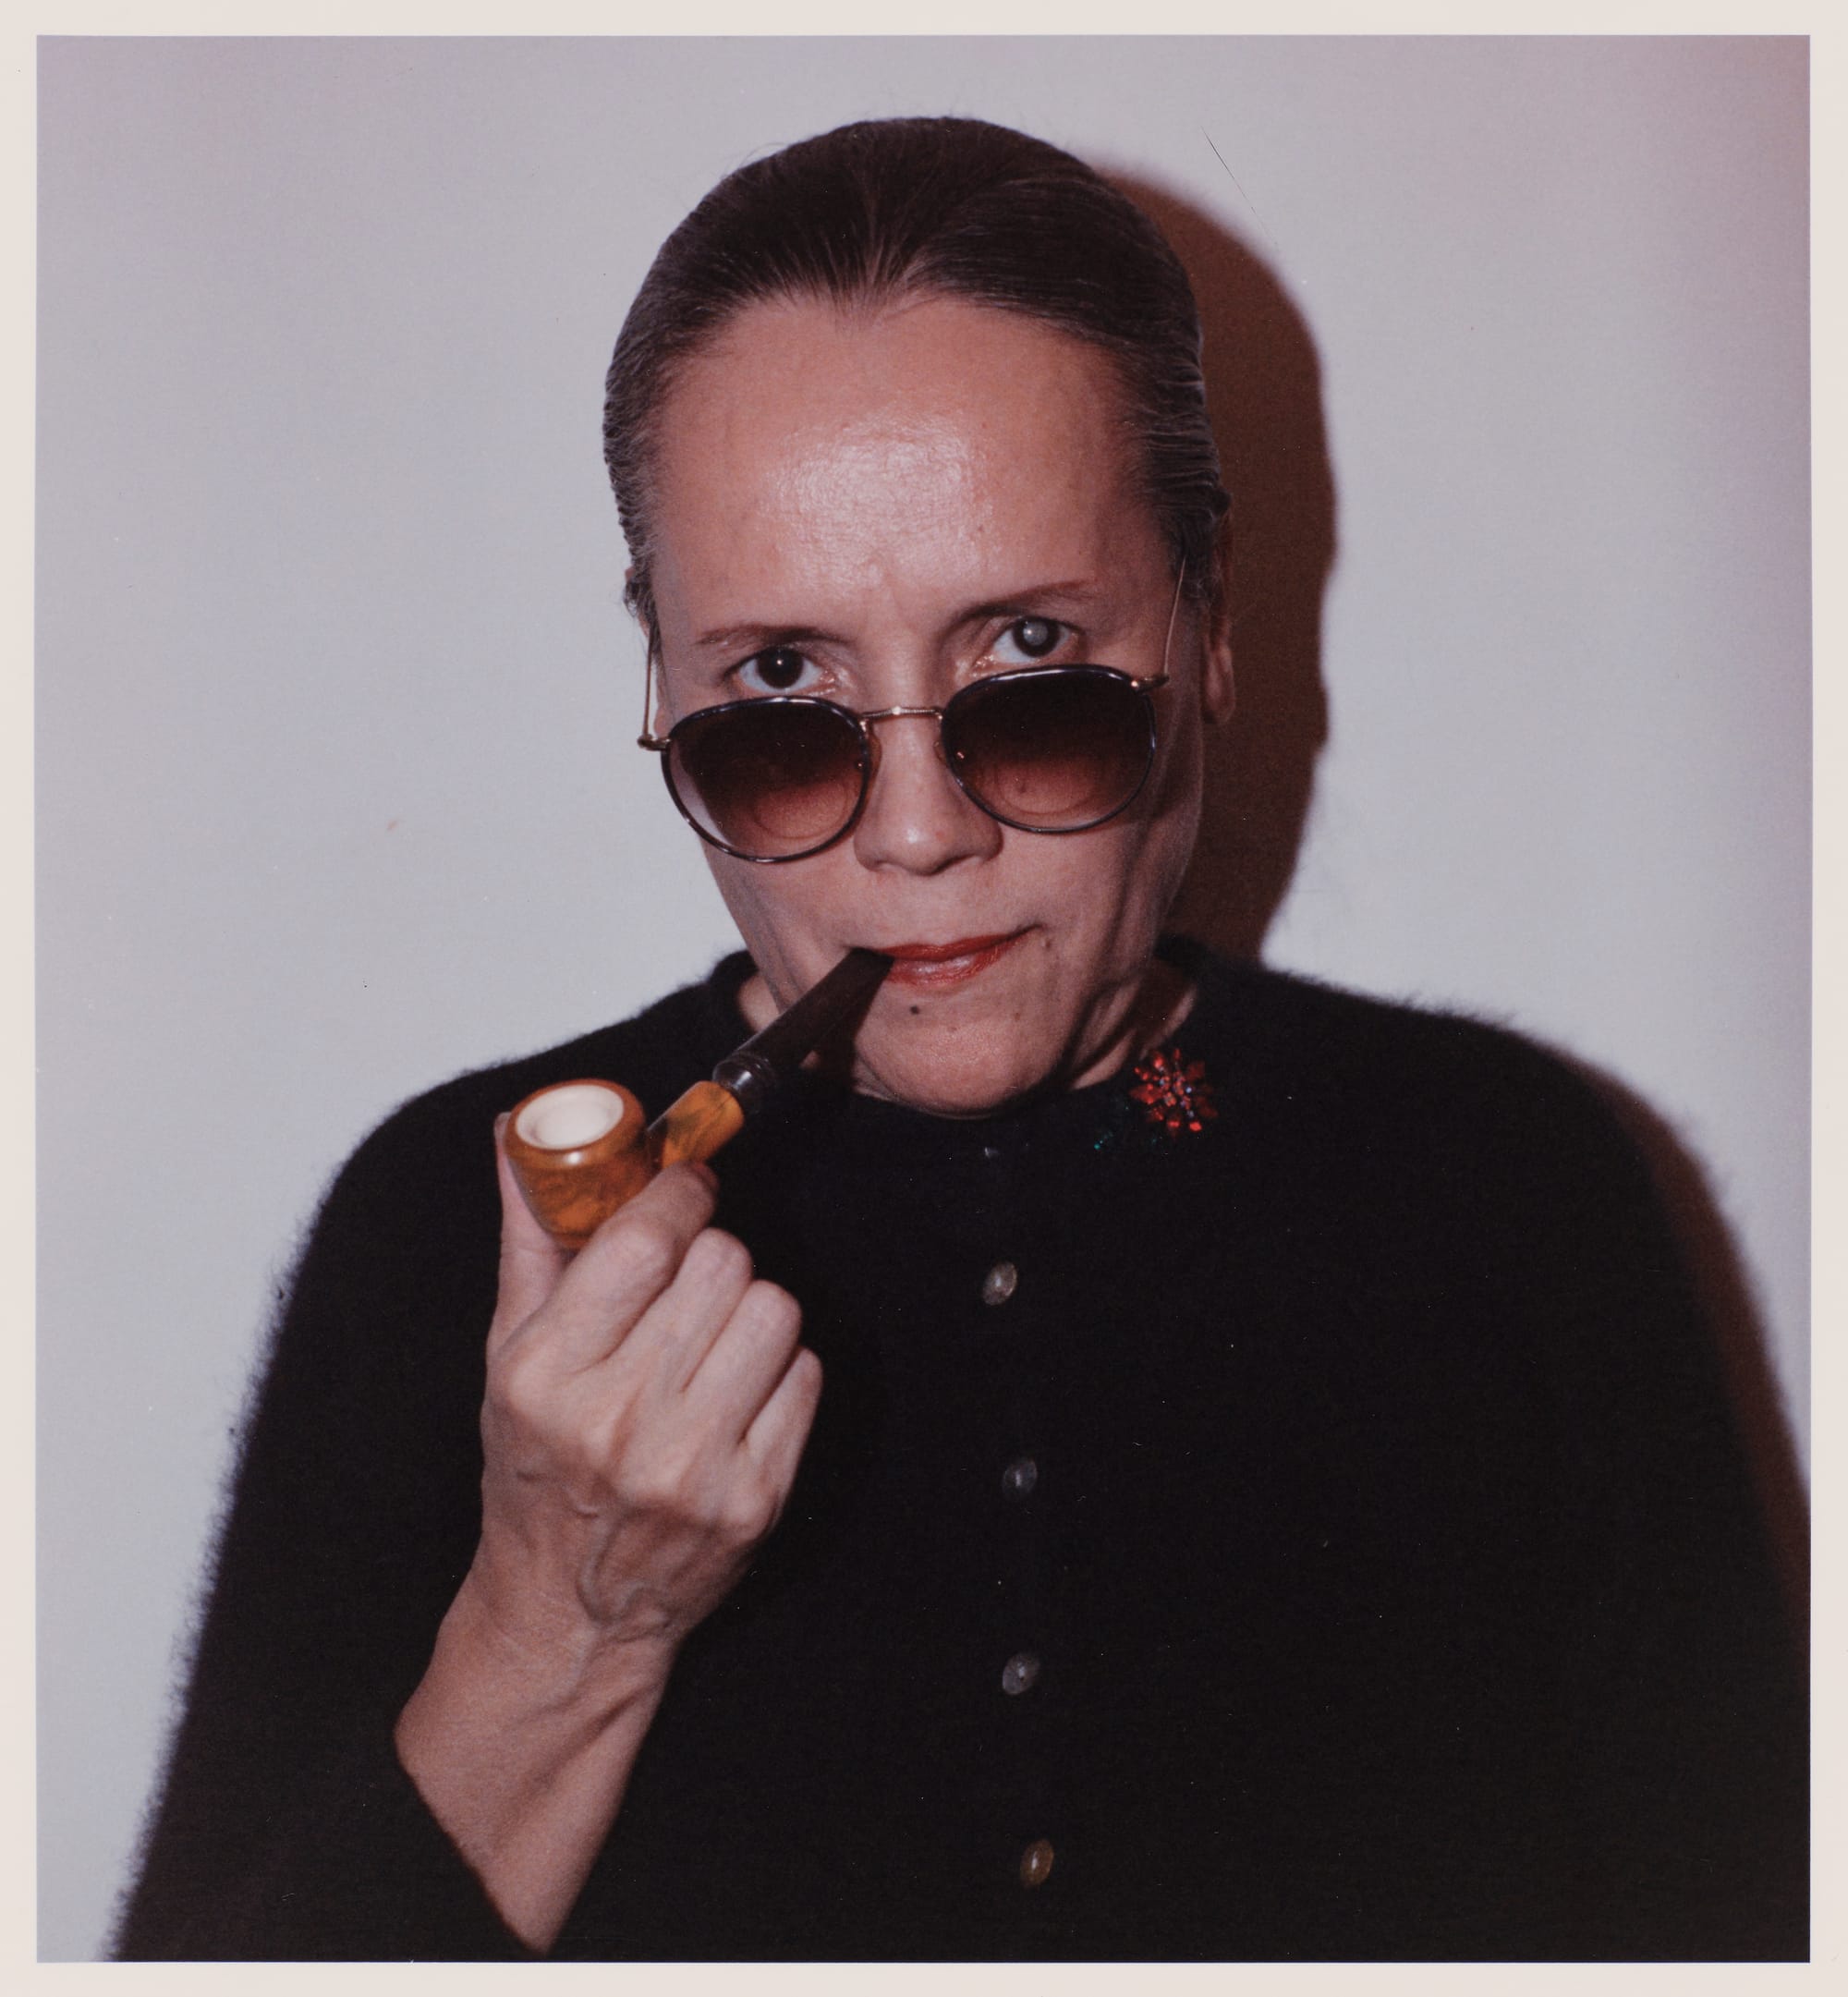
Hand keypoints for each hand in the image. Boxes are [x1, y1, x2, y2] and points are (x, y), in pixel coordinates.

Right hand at [465, 1118, 821, 1689]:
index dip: (678, 1196)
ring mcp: (692, 1464)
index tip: (684, 1190)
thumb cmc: (537, 1470)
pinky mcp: (754, 1497)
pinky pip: (806, 1374)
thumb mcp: (508, 1355)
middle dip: (712, 1256)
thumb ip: (530, 1237)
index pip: (644, 1242)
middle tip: (690, 1282)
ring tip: (713, 1338)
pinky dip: (781, 1369)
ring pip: (774, 1310)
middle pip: (723, 1265)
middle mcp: (617, 1419)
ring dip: (752, 1309)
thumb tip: (518, 1133)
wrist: (570, 1611)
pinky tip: (737, 1391)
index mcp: (546, 1374)